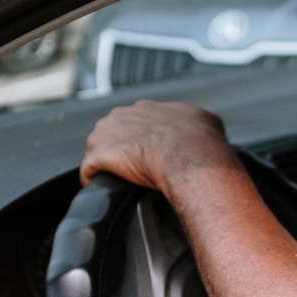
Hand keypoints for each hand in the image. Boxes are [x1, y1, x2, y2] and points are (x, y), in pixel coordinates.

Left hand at [80, 100, 242, 190]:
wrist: (189, 155)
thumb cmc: (200, 141)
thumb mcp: (208, 121)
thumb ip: (199, 121)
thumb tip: (207, 126)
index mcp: (147, 108)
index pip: (135, 122)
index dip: (140, 140)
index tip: (147, 154)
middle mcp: (123, 115)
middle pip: (112, 133)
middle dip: (119, 150)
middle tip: (132, 169)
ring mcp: (107, 134)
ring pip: (98, 149)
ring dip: (104, 163)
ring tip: (114, 180)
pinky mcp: (99, 155)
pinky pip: (89, 170)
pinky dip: (92, 179)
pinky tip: (101, 188)